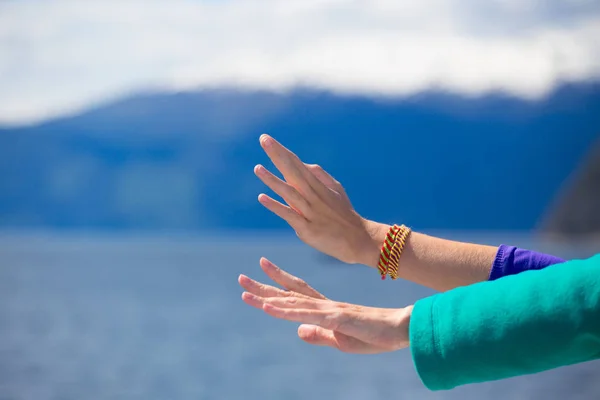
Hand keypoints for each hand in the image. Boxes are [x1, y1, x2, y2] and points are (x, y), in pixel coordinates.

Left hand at [239, 258, 411, 353]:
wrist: (401, 329)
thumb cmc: (375, 335)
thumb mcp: (341, 341)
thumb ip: (319, 335)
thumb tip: (297, 331)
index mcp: (326, 309)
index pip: (297, 294)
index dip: (278, 284)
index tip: (261, 273)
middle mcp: (324, 305)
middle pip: (289, 293)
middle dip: (264, 286)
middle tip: (242, 277)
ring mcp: (329, 309)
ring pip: (291, 301)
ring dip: (266, 295)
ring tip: (245, 287)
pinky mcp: (335, 318)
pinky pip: (305, 314)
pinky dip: (285, 311)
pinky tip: (268, 306)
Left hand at [254, 134, 388, 266]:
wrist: (359, 239)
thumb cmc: (344, 214)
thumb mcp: (336, 191)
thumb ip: (320, 176)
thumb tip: (305, 164)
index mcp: (318, 186)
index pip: (297, 165)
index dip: (282, 152)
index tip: (267, 138)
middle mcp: (313, 196)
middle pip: (293, 172)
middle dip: (278, 156)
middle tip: (264, 139)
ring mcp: (310, 212)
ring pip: (290, 193)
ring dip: (273, 180)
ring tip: (257, 168)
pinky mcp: (308, 229)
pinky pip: (290, 215)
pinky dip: (276, 206)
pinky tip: (262, 197)